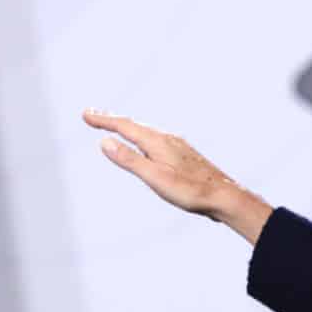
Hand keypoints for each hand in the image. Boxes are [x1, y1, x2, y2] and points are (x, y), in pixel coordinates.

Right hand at [82, 108, 267, 236]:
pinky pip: (157, 140)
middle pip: (135, 126)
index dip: (103, 120)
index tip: (86, 114)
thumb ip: (129, 160)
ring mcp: (178, 147)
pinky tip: (148, 145)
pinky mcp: (184, 156)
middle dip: (112, 120)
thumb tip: (105, 142)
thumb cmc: (190, 191)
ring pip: (147, 133)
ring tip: (116, 127)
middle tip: (93, 116)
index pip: (125, 126)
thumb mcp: (154, 177)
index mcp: (158, 142)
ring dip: (128, 128)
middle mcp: (168, 139)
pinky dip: (143, 138)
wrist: (225, 197)